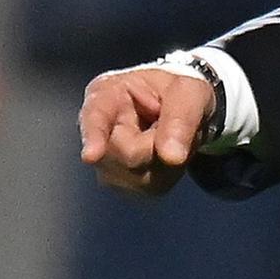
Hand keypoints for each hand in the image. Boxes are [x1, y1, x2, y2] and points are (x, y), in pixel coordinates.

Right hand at [78, 64, 217, 196]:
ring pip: (142, 176)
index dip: (93, 137)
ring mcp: (105, 161)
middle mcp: (97, 130)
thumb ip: (181, 118)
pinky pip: (151, 187)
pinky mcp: (120, 183)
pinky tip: (164, 155)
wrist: (177, 109)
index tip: (91, 156)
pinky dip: (168, 174)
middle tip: (171, 124)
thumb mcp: (188, 91)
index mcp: (106, 94)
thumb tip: (171, 158)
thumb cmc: (176, 92)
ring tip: (166, 137)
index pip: (95, 117)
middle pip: (130, 155)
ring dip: (167, 160)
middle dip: (161, 145)